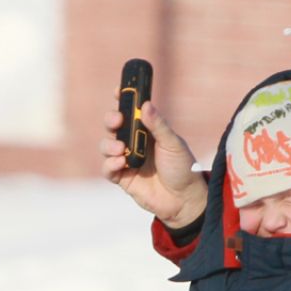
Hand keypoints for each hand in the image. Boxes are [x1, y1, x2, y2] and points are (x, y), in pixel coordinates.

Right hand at [100, 99, 208, 229]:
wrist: (185, 199)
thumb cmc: (182, 168)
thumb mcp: (173, 144)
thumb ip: (158, 126)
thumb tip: (146, 104)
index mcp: (147, 130)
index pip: (131, 111)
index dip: (122, 99)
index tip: (118, 90)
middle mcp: (134, 143)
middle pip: (113, 126)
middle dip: (111, 120)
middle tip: (117, 120)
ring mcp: (126, 160)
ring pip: (106, 146)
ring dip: (109, 145)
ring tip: (120, 149)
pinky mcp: (123, 178)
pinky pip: (107, 169)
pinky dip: (110, 164)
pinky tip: (121, 163)